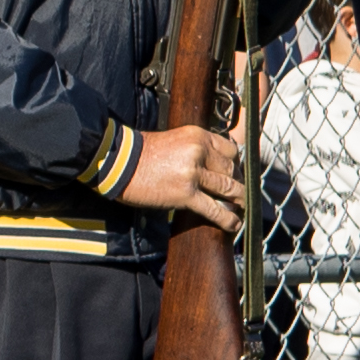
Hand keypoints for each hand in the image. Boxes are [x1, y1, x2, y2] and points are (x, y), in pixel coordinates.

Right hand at [115, 122, 243, 227]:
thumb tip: (209, 164)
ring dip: (238, 200)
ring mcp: (193, 173)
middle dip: (236, 183)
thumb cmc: (141, 153)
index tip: (235, 173)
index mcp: (197, 136)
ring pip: (228, 189)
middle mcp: (199, 152)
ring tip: (241, 207)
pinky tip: (234, 224)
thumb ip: (194, 148)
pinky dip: (227, 219)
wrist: (119, 163)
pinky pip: (214, 209)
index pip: (230, 149)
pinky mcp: (186, 195)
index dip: (235, 164)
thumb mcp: (174, 140)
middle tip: (239, 193)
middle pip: (231, 169)